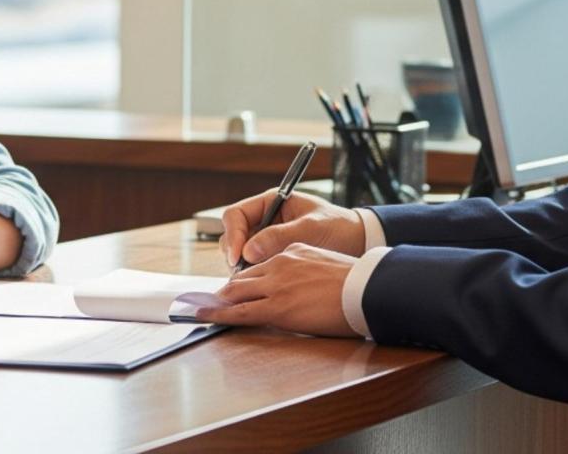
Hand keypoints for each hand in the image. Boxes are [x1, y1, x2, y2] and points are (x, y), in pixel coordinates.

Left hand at [196, 242, 360, 337]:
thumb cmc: (357, 282)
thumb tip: (300, 286)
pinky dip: (219, 314)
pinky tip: (207, 316)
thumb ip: (306, 270)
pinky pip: (241, 312)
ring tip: (201, 308)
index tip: (236, 287)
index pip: (259, 264)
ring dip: (218, 301)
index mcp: (293, 251)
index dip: (244, 279)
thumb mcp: (325, 264)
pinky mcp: (276, 306)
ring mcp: (276, 285)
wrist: (367, 290)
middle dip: (226, 290)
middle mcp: (279, 264)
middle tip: (211, 300)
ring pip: (236, 292)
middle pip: (242, 277)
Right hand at [220, 190, 366, 266]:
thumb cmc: (338, 227)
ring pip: (241, 253)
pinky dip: (255, 275)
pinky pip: (255, 265)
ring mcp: (267, 239)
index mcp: (270, 203)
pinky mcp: (273, 256)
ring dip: (243, 267)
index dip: (233, 235)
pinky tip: (264, 284)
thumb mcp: (310, 228)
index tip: (238, 256)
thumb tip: (248, 251)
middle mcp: (264, 220)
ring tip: (256, 280)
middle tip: (242, 273)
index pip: (236, 215)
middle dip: (235, 254)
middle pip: (233, 235)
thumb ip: (280, 237)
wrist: (359, 242)